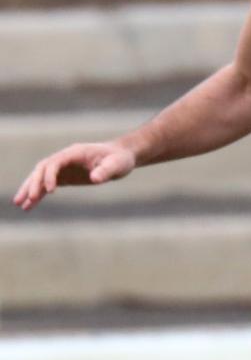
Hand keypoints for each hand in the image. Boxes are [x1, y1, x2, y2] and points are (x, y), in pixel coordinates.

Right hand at [13, 142, 135, 210]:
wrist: (121, 157)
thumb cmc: (120, 159)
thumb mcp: (117, 164)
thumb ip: (106, 170)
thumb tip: (94, 178)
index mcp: (75, 152)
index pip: (55, 162)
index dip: (50, 176)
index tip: (49, 191)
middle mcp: (65, 158)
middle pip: (42, 169)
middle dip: (33, 183)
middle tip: (27, 199)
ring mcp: (63, 167)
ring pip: (40, 177)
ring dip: (30, 189)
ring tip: (20, 204)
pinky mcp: (65, 177)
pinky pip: (47, 186)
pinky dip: (38, 195)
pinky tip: (29, 207)